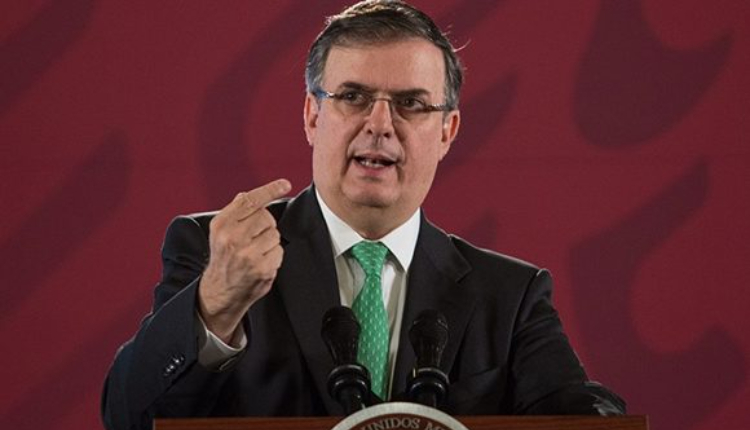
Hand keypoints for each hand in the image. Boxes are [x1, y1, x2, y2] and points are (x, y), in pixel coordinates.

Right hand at [198, 179, 291, 342]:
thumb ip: (235, 213)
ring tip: (255, 253)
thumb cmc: (224, 258)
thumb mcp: (220, 232)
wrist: (220, 291)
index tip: (284, 184)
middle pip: (266, 217)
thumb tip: (249, 195)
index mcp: (221, 225)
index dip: (270, 190)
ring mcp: (247, 254)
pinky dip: (274, 257)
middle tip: (253, 240)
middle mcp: (232, 238)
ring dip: (270, 243)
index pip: (250, 200)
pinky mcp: (261, 268)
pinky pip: (279, 251)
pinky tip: (261, 263)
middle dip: (266, 226)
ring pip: (275, 234)